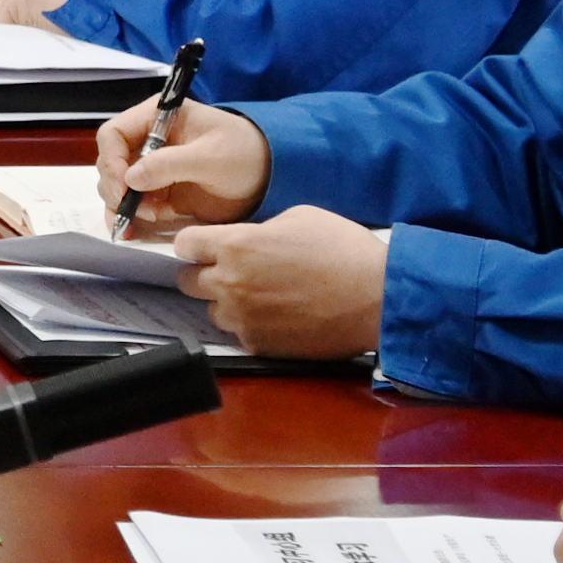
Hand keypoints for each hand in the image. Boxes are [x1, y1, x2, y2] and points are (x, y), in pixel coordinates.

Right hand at [99, 99, 274, 227]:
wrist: (269, 177)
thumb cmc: (244, 154)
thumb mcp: (210, 156)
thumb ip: (170, 164)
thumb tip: (130, 178)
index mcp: (157, 118)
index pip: (113, 134)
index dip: (112, 159)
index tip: (124, 185)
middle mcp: (147, 142)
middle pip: (109, 163)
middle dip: (115, 187)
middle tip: (133, 207)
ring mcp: (151, 169)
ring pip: (116, 187)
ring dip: (121, 205)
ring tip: (144, 218)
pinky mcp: (159, 194)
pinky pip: (133, 206)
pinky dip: (130, 219)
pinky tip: (134, 231)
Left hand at [171, 208, 387, 355]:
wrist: (378, 297)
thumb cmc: (343, 250)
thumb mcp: (298, 217)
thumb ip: (258, 229)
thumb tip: (244, 240)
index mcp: (235, 246)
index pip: (184, 245)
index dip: (195, 244)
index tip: (205, 247)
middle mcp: (229, 284)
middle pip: (187, 281)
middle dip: (204, 274)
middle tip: (233, 271)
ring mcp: (241, 319)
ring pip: (212, 310)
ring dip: (228, 303)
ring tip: (263, 296)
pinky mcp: (258, 345)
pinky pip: (239, 333)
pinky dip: (252, 325)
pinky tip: (279, 315)